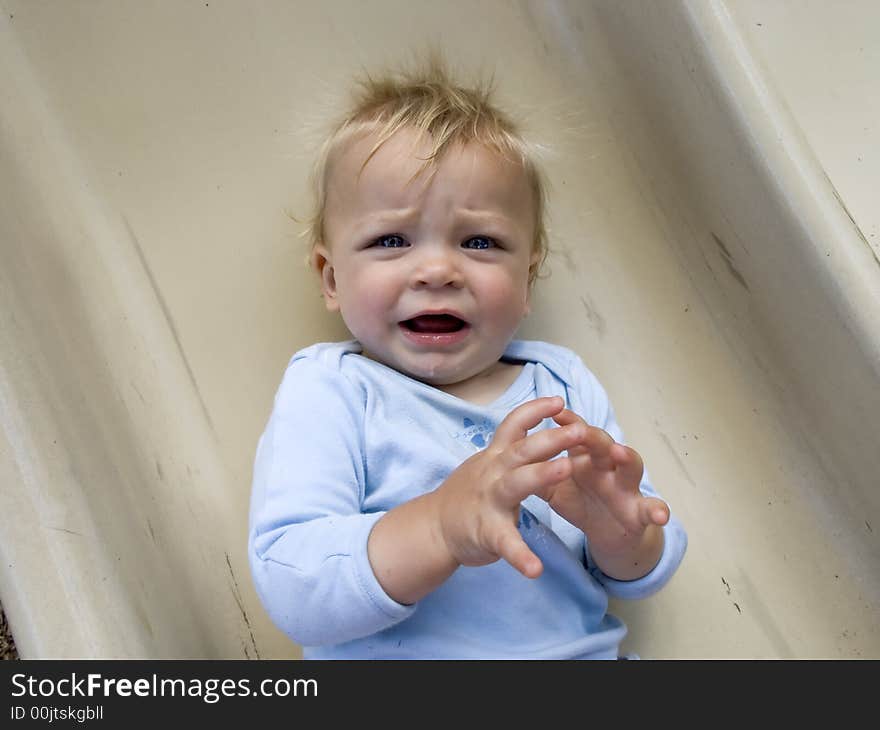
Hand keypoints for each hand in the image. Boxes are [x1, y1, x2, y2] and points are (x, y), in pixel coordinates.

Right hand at [430, 396, 582, 578]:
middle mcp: (493, 472)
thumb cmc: (468, 492)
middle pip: (523, 450)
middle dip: (552, 438)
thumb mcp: (488, 462)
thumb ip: (510, 448)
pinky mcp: (487, 533)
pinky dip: (521, 556)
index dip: (536, 410)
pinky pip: (506, 544)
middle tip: (580, 429)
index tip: (559, 400)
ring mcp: (490, 502)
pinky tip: (535, 569)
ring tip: (566, 469)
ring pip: (517, 484)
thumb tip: (535, 423)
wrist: (434, 527)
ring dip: (541, 474)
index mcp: (496, 456)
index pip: (514, 425)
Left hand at [544, 409, 668, 576]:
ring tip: (621, 453)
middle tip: (581, 432)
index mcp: (585, 457)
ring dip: (627, 457)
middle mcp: (608, 465)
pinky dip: (658, 510)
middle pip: (602, 443)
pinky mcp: (640, 512)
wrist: (610, 532)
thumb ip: (538, 469)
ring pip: (632, 465)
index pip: (575, 433)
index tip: (555, 411)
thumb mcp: (555, 487)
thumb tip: (508, 454)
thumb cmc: (581, 501)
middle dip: (593, 436)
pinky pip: (652, 509)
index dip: (567, 421)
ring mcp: (626, 486)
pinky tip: (660, 514)